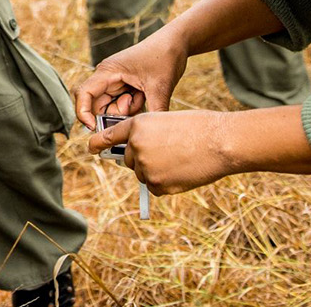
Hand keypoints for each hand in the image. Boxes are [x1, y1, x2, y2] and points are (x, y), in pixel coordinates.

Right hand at [74, 30, 189, 127]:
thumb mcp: (160, 87)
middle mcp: (108, 77)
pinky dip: (133, 108)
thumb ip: (155, 112)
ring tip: (143, 98)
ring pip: (111, 107)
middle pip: (97, 106)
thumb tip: (153, 136)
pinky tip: (145, 97)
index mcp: (108, 71)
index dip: (83, 113)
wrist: (177, 42)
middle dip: (112, 115)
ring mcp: (116, 82)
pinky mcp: (126, 86)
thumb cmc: (164, 56)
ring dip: (126, 111)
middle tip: (132, 113)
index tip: (93, 128)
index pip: (84, 93)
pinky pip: (122, 105)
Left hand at [90, 110, 235, 194]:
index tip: (91, 147)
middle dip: (142, 159)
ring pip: (142, 174)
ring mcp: (145, 167)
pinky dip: (166, 184)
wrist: (219, 142)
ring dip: (156, 171)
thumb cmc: (199, 128)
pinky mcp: (156, 185)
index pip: (109, 135)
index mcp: (137, 125)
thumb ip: (148, 136)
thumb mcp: (166, 122)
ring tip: (180, 161)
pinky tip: (182, 173)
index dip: (99, 142)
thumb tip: (140, 155)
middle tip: (167, 154)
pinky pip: (154, 187)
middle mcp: (135, 146)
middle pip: (129, 159)